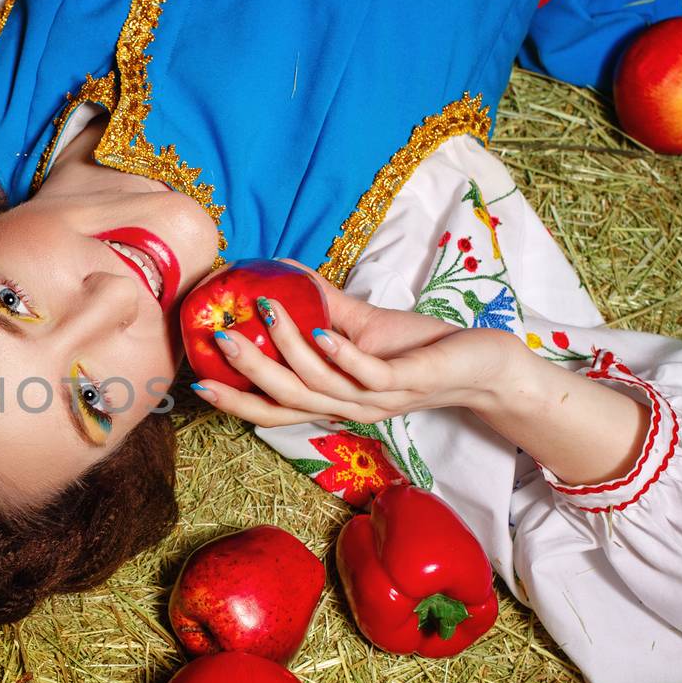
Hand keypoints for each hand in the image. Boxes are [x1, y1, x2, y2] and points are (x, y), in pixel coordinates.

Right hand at [191, 268, 519, 427]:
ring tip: (265, 312)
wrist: (482, 364)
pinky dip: (341, 354)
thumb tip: (279, 270)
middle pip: (287, 402)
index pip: (275, 411)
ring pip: (320, 386)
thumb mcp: (361, 325)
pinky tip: (321, 331)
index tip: (199, 383)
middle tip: (219, 339)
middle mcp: (348, 409)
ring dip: (287, 349)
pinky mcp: (407, 385)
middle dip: (249, 372)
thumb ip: (320, 305)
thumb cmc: (419, 347)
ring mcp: (377, 400)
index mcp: (333, 402)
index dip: (236, 402)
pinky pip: (366, 375)